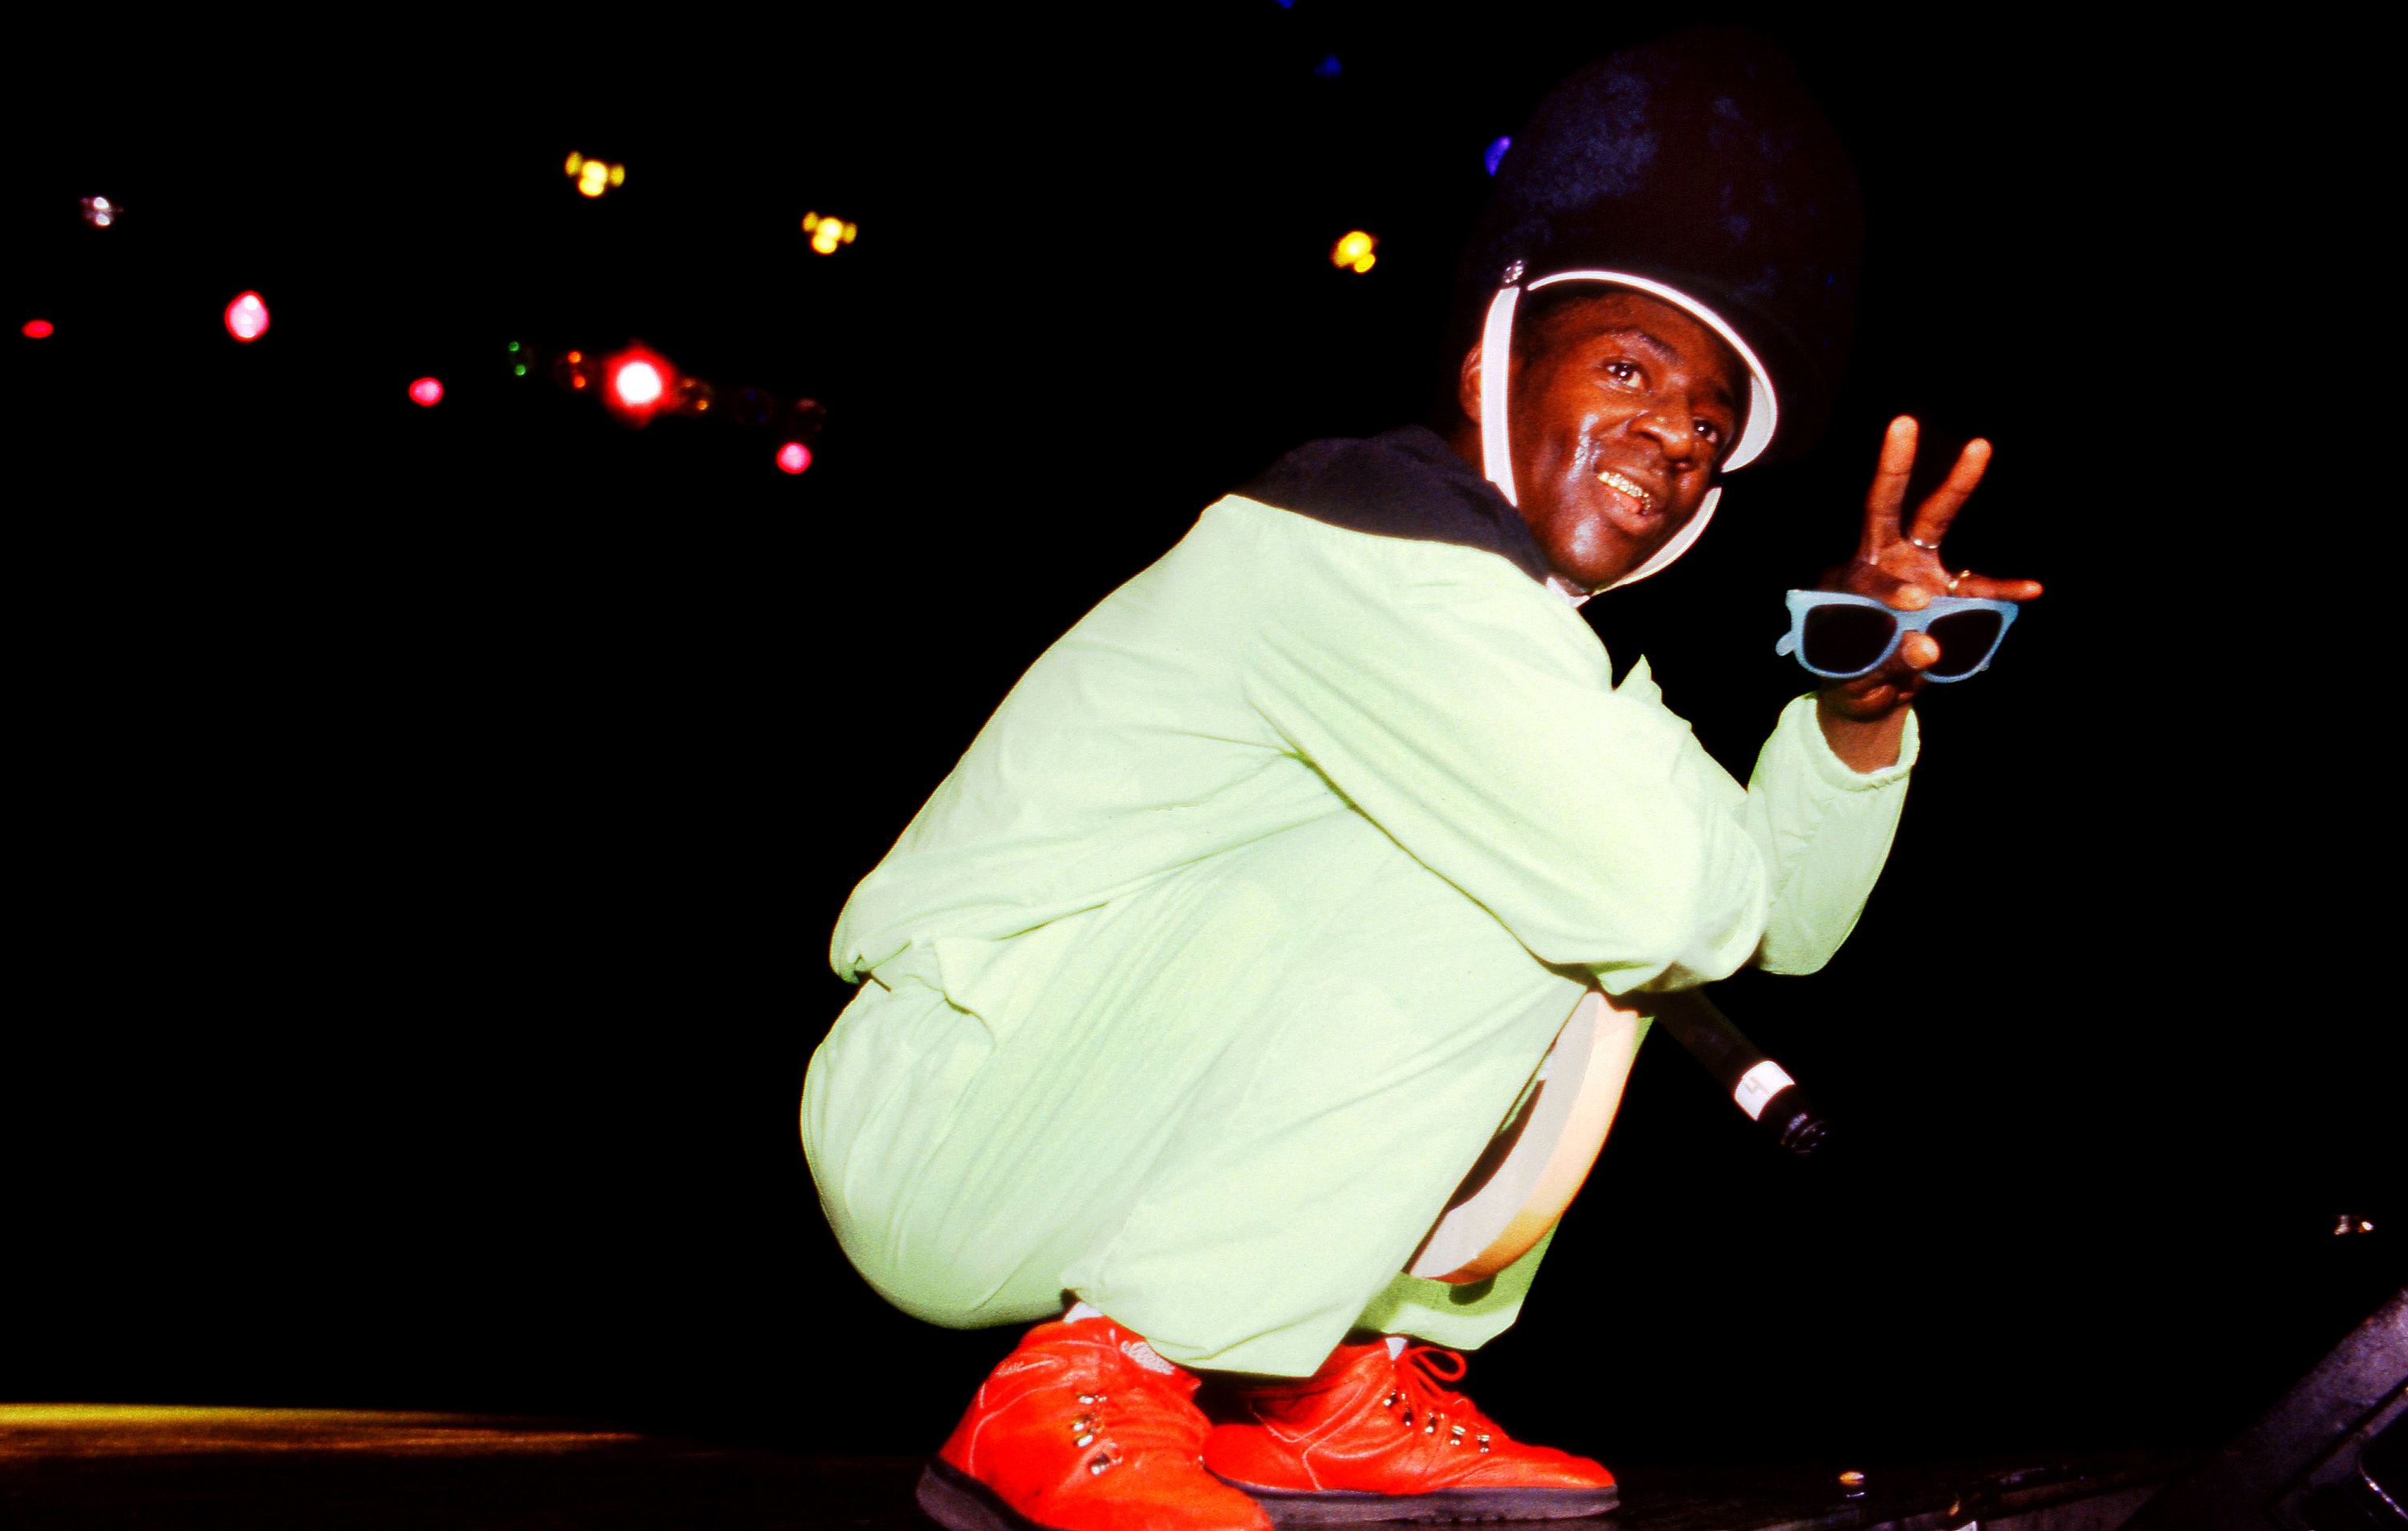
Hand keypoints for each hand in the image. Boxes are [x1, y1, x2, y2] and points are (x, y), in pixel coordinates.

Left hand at [1816, 416, 2043, 720]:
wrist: (1870, 693)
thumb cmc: (1852, 678)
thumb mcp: (1860, 682)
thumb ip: (1890, 665)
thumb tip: (1929, 650)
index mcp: (1851, 585)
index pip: (1869, 578)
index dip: (1889, 590)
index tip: (1913, 605)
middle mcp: (1883, 564)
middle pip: (1887, 510)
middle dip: (1895, 468)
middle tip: (1903, 423)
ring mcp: (1917, 571)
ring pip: (1935, 522)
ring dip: (1957, 484)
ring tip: (1980, 445)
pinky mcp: (1946, 593)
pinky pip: (1978, 587)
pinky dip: (2004, 590)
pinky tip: (2032, 590)